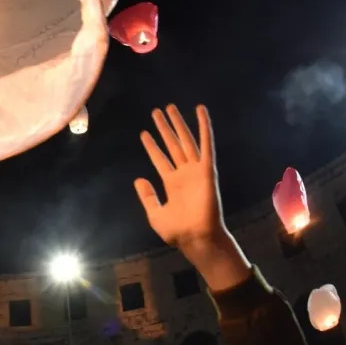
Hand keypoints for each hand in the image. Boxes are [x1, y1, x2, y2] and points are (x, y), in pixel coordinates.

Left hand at [134, 104, 249, 290]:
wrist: (196, 237)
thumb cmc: (177, 231)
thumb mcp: (155, 214)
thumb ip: (147, 196)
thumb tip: (138, 180)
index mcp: (172, 183)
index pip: (160, 159)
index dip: (152, 146)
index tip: (145, 133)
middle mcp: (184, 173)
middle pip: (172, 145)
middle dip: (164, 129)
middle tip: (157, 112)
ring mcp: (195, 170)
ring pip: (186, 140)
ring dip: (178, 124)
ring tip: (170, 107)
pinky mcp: (207, 169)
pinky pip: (206, 145)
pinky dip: (204, 127)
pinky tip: (201, 112)